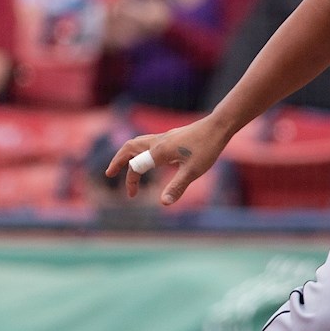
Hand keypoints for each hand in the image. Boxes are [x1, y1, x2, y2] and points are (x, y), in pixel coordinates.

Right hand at [105, 115, 228, 204]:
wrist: (219, 126)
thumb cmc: (207, 147)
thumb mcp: (193, 171)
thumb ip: (177, 186)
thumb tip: (164, 204)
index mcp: (158, 151)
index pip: (136, 167)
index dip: (131, 182)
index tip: (132, 196)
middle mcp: (158, 142)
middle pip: (129, 148)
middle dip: (118, 161)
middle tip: (110, 173)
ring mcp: (165, 137)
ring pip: (139, 143)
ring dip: (129, 154)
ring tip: (126, 165)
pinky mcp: (173, 137)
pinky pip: (150, 143)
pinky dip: (142, 151)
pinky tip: (152, 159)